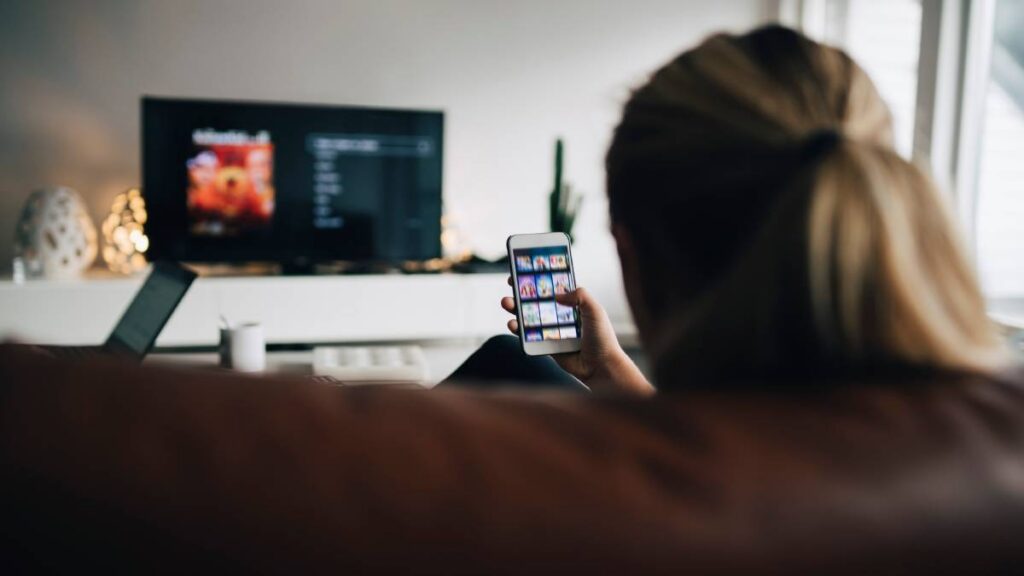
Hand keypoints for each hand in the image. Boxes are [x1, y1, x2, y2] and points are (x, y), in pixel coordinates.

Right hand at [501, 278, 653, 395]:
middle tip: (511, 283)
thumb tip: (557, 295)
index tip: (526, 270)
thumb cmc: (603, 338)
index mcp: (574, 304)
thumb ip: (580, 296)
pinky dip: (518, 329)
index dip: (540, 278)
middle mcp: (561, 315)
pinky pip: (529, 336)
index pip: (554, 287)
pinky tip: (512, 323)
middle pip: (537, 300)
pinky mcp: (546, 345)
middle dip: (522, 291)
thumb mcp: (595, 310)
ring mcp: (552, 330)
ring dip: (515, 308)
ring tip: (506, 302)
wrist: (601, 367)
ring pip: (529, 317)